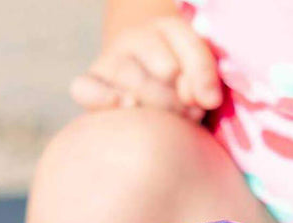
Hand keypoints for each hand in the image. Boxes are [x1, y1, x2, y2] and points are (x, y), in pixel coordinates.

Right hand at [70, 16, 221, 120]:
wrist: (144, 81)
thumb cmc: (179, 83)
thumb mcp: (198, 70)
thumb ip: (205, 76)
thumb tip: (208, 100)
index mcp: (165, 30)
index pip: (185, 47)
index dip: (197, 78)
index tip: (202, 103)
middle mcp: (134, 39)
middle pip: (157, 66)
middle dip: (174, 99)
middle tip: (184, 116)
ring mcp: (110, 60)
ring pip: (129, 76)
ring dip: (151, 104)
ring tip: (162, 122)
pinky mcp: (90, 83)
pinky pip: (84, 87)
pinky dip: (101, 97)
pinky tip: (124, 106)